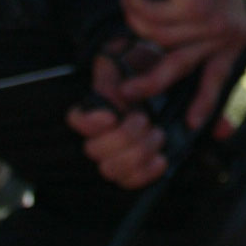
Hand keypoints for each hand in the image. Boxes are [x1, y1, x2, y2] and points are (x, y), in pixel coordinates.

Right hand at [67, 58, 168, 188]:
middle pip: (94, 151)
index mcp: (98, 107)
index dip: (89, 123)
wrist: (168, 81)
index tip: (111, 115)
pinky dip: (147, 173)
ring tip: (157, 134)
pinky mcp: (135, 167)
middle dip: (123, 137)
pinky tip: (161, 159)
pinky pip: (131, 182)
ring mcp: (117, 154)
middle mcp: (102, 134)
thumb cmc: (145, 70)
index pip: (77, 120)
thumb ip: (115, 78)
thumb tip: (114, 97)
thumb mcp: (129, 63)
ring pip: (111, 170)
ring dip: (137, 154)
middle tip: (144, 119)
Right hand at [117, 0, 245, 129]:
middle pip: (179, 66)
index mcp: (233, 40)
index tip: (192, 123)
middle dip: (149, 82)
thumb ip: (200, 48)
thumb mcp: (215, 18)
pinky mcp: (194, 2)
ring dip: (136, 21)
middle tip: (126, 92)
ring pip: (158, 37)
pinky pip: (152, 16)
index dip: (204, 102)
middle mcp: (225, 32)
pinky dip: (134, 4)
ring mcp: (211, 18)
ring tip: (129, 4)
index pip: (217, 78)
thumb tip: (180, 91)